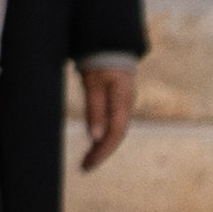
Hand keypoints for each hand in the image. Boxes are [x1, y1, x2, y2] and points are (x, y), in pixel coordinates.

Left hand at [77, 58, 136, 173]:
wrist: (110, 45)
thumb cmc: (100, 62)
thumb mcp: (94, 84)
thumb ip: (95, 109)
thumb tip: (96, 137)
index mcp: (123, 103)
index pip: (115, 134)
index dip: (102, 152)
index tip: (88, 165)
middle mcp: (127, 106)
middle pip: (117, 136)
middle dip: (102, 153)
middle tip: (86, 166)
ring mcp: (124, 105)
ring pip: (116, 131)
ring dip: (103, 146)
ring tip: (88, 158)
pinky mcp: (119, 103)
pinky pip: (114, 124)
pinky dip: (104, 136)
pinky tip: (95, 141)